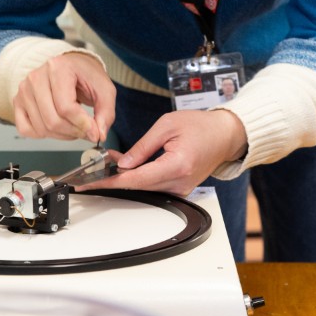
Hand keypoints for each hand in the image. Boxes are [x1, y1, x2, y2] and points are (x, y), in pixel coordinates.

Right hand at [12, 52, 115, 144]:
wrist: (70, 66)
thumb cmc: (85, 75)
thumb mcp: (104, 89)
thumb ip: (106, 112)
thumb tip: (99, 134)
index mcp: (58, 68)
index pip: (66, 107)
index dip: (82, 125)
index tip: (95, 132)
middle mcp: (36, 78)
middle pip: (52, 120)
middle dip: (74, 132)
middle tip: (87, 132)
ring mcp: (24, 90)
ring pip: (41, 128)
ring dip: (62, 135)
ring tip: (74, 127)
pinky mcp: (18, 101)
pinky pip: (25, 129)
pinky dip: (43, 135)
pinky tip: (56, 127)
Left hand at [81, 109, 247, 195]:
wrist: (224, 135)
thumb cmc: (200, 126)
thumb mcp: (167, 125)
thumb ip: (143, 146)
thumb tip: (123, 162)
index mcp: (177, 164)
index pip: (137, 178)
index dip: (111, 180)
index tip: (91, 182)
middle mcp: (180, 182)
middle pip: (138, 186)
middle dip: (114, 176)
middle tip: (95, 167)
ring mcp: (181, 189)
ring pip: (145, 188)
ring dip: (126, 177)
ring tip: (111, 163)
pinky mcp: (180, 189)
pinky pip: (154, 187)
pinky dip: (139, 178)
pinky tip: (129, 168)